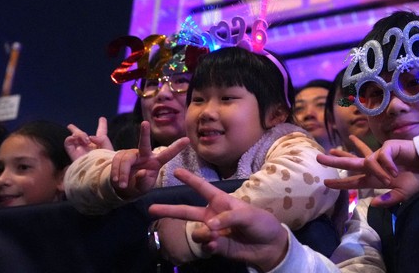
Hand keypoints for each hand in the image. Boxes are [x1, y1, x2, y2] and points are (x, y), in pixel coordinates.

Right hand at [64, 117, 112, 160]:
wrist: (99, 174)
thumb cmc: (107, 162)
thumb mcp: (109, 148)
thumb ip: (102, 138)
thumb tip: (90, 137)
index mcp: (101, 143)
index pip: (101, 133)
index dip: (102, 125)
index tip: (102, 118)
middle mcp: (89, 146)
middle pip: (82, 135)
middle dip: (76, 131)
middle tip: (70, 126)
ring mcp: (80, 150)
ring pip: (75, 137)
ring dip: (79, 134)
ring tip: (85, 140)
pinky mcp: (73, 154)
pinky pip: (68, 143)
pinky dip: (71, 138)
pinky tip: (77, 140)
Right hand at [111, 121, 187, 198]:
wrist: (125, 186)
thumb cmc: (139, 184)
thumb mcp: (144, 187)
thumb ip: (144, 181)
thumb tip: (141, 172)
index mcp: (156, 161)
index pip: (168, 154)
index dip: (177, 147)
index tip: (188, 139)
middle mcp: (145, 154)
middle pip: (144, 143)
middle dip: (144, 133)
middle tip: (144, 123)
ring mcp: (132, 154)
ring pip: (126, 159)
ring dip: (122, 173)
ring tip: (121, 185)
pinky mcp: (121, 156)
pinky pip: (116, 162)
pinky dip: (116, 173)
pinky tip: (116, 181)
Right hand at [149, 168, 288, 268]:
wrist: (268, 246)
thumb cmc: (261, 223)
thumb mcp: (249, 215)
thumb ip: (228, 217)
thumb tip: (208, 225)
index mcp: (221, 201)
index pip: (202, 187)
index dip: (190, 179)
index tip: (176, 170)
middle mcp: (213, 214)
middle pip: (186, 211)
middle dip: (168, 210)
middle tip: (150, 209)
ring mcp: (213, 231)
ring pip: (196, 231)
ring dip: (203, 234)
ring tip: (216, 237)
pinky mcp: (215, 247)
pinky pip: (204, 245)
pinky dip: (209, 246)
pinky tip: (217, 245)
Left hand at [318, 136, 418, 206]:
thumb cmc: (417, 178)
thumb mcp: (402, 194)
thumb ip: (388, 200)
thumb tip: (374, 204)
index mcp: (376, 178)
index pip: (354, 180)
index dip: (341, 181)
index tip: (326, 182)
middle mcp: (375, 165)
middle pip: (351, 162)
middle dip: (335, 160)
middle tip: (319, 157)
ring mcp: (381, 155)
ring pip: (366, 159)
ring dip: (369, 167)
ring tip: (372, 169)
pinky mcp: (389, 147)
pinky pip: (382, 157)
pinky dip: (386, 164)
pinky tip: (395, 170)